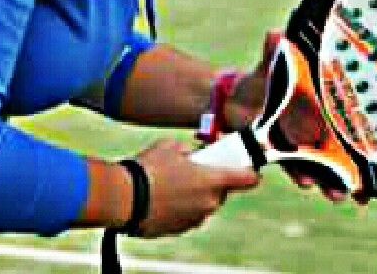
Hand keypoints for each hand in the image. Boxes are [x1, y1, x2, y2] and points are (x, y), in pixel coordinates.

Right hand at [133, 139, 259, 237]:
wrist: (125, 198)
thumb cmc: (149, 168)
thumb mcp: (170, 146)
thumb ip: (188, 150)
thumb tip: (190, 154)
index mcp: (213, 180)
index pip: (248, 178)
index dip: (251, 171)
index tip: (250, 169)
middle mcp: (209, 203)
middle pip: (220, 191)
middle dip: (209, 181)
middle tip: (192, 170)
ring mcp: (195, 219)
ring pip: (203, 204)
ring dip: (193, 194)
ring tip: (170, 182)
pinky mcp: (180, 230)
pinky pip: (187, 215)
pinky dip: (180, 206)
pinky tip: (162, 196)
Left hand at [227, 30, 365, 205]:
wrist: (236, 96)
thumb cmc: (263, 76)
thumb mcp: (270, 63)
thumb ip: (274, 51)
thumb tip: (274, 34)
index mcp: (321, 102)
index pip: (348, 119)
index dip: (365, 137)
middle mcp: (318, 125)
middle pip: (342, 149)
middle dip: (354, 168)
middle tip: (363, 184)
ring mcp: (302, 141)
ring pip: (322, 163)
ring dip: (330, 179)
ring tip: (335, 191)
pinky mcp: (283, 152)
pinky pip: (295, 166)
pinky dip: (301, 174)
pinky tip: (304, 180)